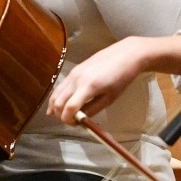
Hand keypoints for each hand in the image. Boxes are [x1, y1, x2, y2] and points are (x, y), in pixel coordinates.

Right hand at [47, 35, 180, 123]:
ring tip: (65, 114)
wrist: (126, 55)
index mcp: (88, 87)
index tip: (76, 125)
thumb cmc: (122, 78)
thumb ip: (92, 109)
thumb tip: (80, 119)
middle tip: (72, 121)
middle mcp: (76, 79)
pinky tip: (60, 104)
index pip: (69, 108)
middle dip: (61, 115)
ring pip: (55, 94)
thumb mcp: (110, 98)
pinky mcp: (74, 70)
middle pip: (57, 102)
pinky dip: (58, 97)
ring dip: (56, 107)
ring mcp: (73, 73)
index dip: (68, 120)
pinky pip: (60, 86)